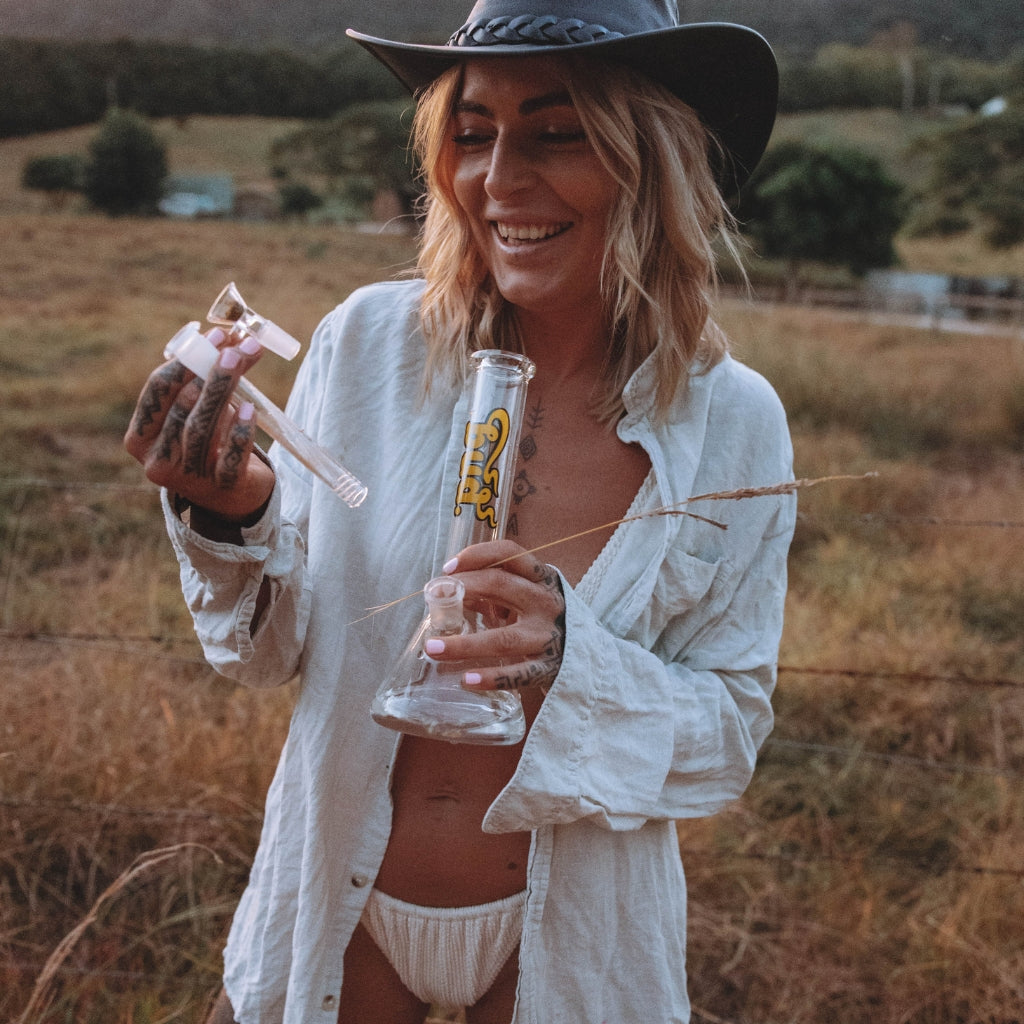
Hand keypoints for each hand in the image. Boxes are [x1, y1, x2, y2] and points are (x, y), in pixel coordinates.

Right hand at [123, 329, 274, 522]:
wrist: (231, 496)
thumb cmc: (209, 444)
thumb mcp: (194, 414)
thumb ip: (200, 381)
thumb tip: (226, 339)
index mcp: (139, 437)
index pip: (158, 390)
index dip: (187, 359)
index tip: (217, 335)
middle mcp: (156, 460)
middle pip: (183, 405)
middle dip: (214, 370)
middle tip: (241, 347)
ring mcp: (186, 478)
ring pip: (202, 427)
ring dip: (226, 391)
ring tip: (245, 364)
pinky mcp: (219, 489)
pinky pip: (229, 457)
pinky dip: (240, 431)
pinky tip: (251, 410)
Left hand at [425, 540, 565, 691]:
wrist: (589, 656)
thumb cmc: (545, 620)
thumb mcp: (528, 597)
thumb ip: (495, 592)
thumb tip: (450, 593)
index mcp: (542, 579)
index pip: (510, 554)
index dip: (477, 556)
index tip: (448, 568)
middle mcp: (547, 602)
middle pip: (501, 587)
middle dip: (463, 590)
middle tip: (433, 600)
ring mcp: (549, 637)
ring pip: (504, 639)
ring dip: (465, 644)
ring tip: (433, 649)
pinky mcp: (549, 668)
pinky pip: (518, 674)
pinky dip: (491, 677)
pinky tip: (466, 679)